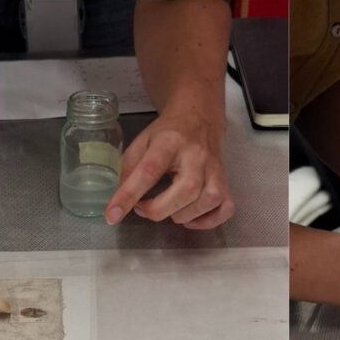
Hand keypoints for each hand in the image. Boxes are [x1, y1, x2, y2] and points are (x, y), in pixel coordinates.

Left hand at [108, 112, 231, 228]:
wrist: (199, 117)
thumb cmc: (168, 133)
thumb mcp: (141, 142)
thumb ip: (129, 168)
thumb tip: (121, 199)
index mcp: (170, 142)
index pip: (149, 171)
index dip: (129, 195)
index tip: (113, 214)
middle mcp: (197, 155)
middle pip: (187, 189)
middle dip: (160, 209)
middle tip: (144, 208)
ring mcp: (216, 169)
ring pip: (208, 200)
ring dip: (183, 215)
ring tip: (167, 209)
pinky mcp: (226, 181)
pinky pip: (226, 208)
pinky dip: (208, 221)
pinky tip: (190, 219)